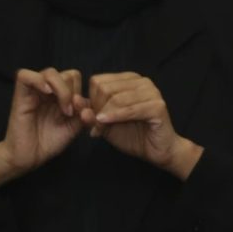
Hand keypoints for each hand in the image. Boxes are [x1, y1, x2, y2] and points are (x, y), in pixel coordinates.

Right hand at [0, 68, 94, 185]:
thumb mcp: (73, 127)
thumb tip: (89, 101)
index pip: (76, 79)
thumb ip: (84, 113)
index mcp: (61, 95)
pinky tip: (47, 93)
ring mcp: (34, 91)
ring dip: (62, 90)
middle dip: (74, 92)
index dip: (82, 92)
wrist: (29, 157)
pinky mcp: (20, 94)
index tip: (80, 113)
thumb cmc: (49, 142)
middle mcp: (48, 90)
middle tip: (70, 113)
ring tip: (64, 110)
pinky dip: (39, 81)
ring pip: (50, 72)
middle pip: (67, 74)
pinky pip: (25, 75)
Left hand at [86, 73, 201, 179]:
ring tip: (101, 129)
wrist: (157, 151)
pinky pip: (129, 109)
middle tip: (97, 125)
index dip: (91, 100)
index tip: (93, 117)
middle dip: (96, 108)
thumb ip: (91, 112)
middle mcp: (141, 81)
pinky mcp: (157, 106)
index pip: (98, 81)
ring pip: (115, 98)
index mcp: (129, 80)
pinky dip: (115, 117)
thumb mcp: (105, 123)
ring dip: (104, 116)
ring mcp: (151, 92)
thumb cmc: (132, 135)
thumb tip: (74, 101)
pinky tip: (106, 123)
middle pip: (104, 88)